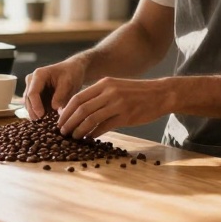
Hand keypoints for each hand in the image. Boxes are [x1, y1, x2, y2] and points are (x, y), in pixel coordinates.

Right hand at [22, 58, 85, 119]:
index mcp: (39, 75)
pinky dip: (37, 112)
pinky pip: (33, 105)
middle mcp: (32, 80)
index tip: (41, 115)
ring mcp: (32, 87)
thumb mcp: (68, 82)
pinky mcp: (35, 95)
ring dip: (34, 113)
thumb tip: (54, 107)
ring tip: (42, 123)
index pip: (32, 92)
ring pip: (28, 103)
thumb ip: (61, 94)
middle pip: (28, 99)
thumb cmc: (71, 74)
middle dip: (33, 111)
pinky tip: (44, 120)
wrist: (72, 70)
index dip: (35, 105)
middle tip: (40, 122)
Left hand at [57, 77, 172, 138]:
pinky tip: (89, 138)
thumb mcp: (116, 87)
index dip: (66, 111)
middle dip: (68, 122)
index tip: (59, 120)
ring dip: (79, 130)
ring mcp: (118, 104)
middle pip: (81, 108)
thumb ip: (100, 95)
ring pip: (91, 119)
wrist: (160, 94)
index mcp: (104, 83)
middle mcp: (109, 92)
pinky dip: (94, 134)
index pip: (78, 97)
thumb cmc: (137, 92)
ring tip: (73, 137)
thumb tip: (81, 109)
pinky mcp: (126, 116)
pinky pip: (104, 127)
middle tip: (62, 132)